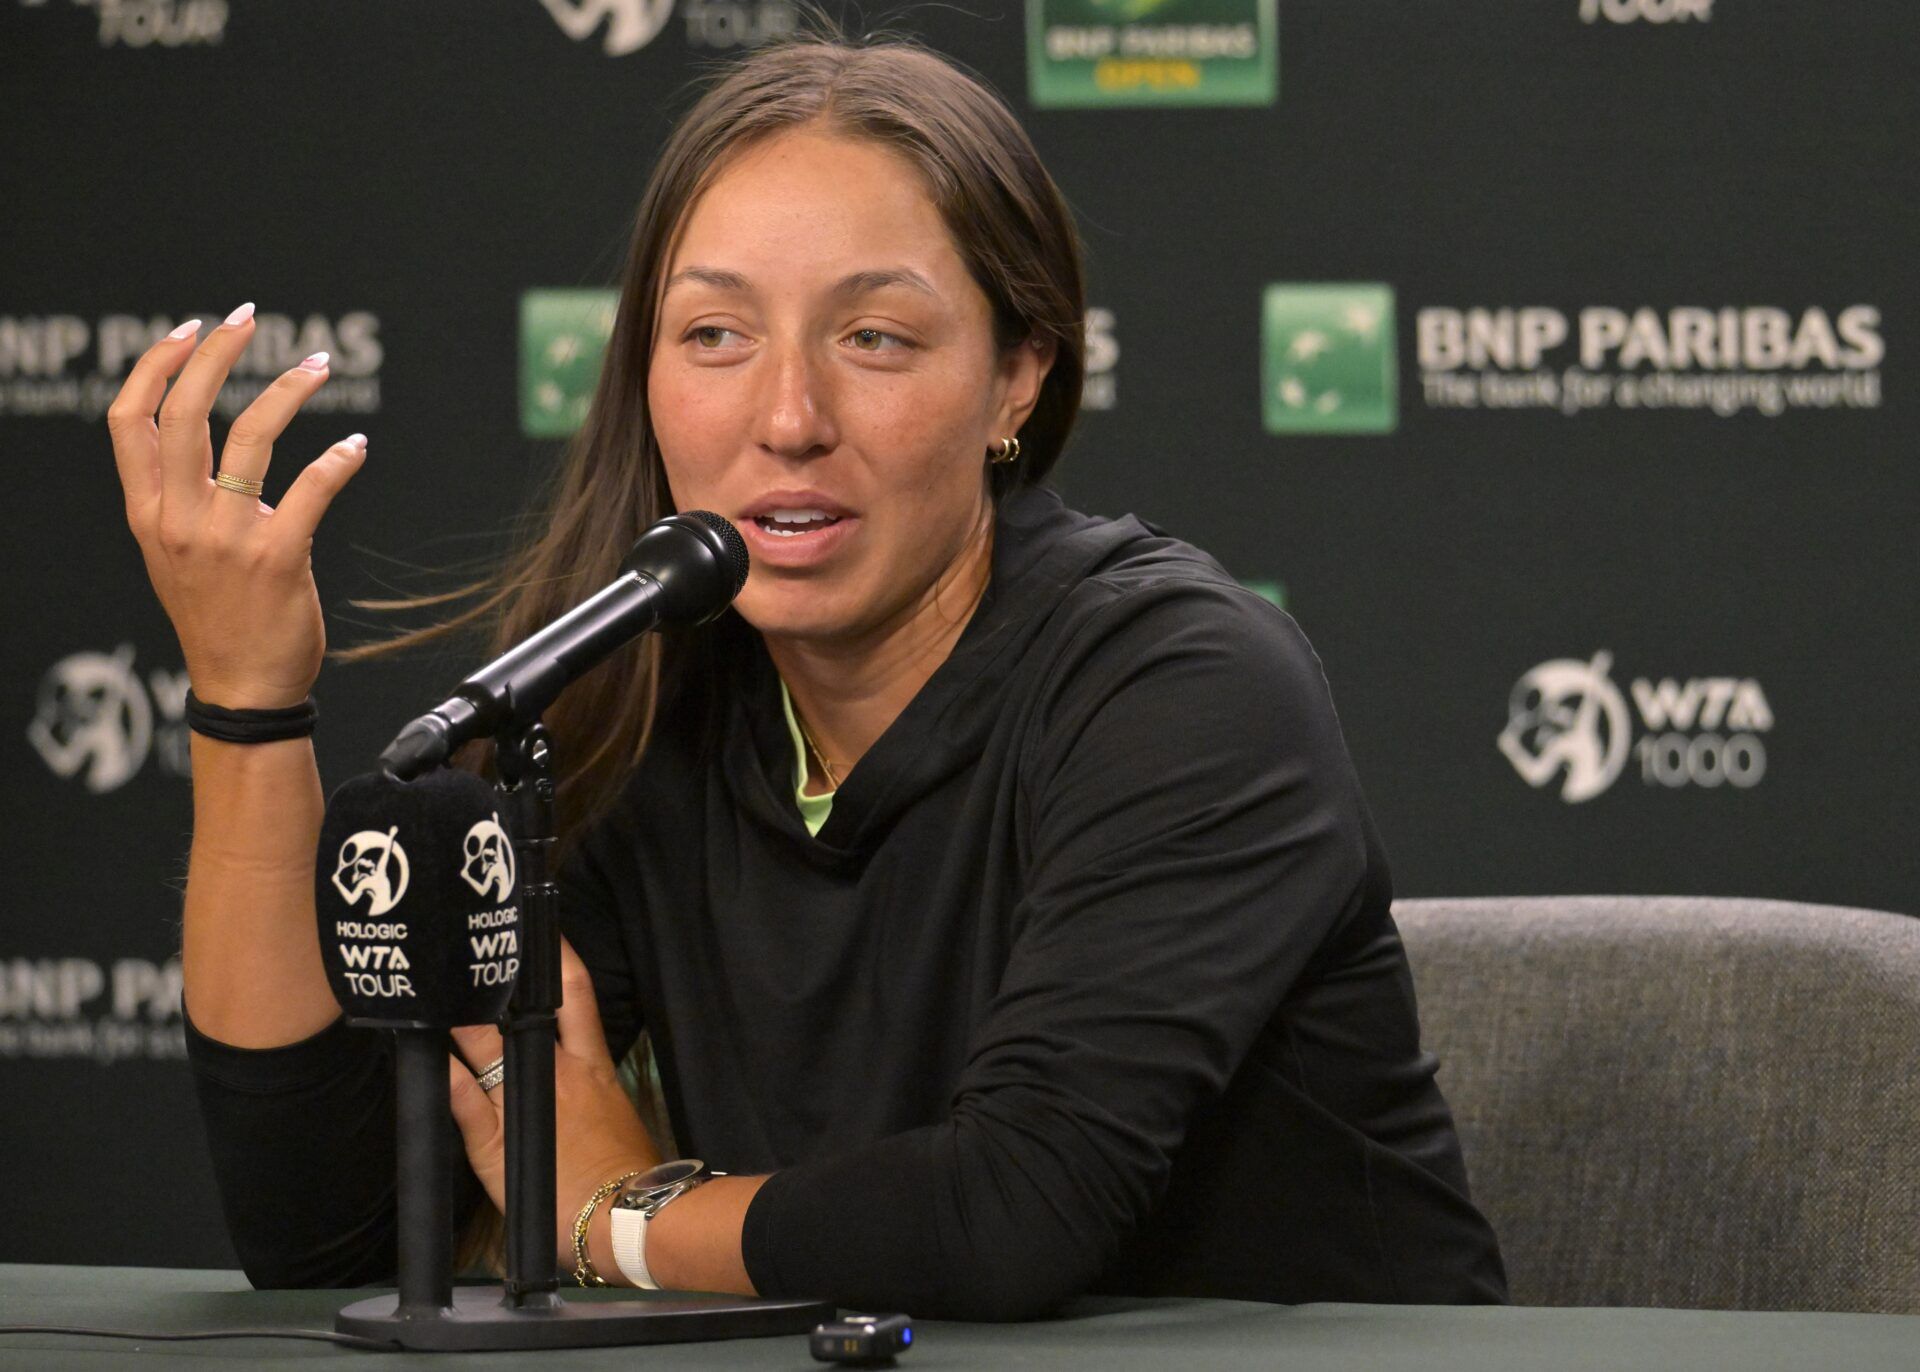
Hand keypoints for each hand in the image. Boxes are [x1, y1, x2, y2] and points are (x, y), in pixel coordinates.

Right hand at [106, 306, 369, 708]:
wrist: (243, 687)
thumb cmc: (217, 615)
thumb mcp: (173, 552)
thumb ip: (176, 496)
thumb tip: (200, 437)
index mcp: (147, 512)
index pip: (130, 419)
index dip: (156, 365)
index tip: (190, 330)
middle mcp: (178, 518)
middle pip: (186, 412)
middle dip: (218, 354)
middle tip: (249, 319)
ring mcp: (226, 538)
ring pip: (251, 437)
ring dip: (288, 389)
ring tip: (319, 365)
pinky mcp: (277, 557)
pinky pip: (311, 490)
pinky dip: (338, 460)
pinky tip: (356, 447)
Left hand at [448, 937, 661, 1271]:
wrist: (622, 1216)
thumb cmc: (626, 1172)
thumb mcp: (616, 1114)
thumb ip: (592, 1082)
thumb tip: (580, 1057)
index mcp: (590, 1065)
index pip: (575, 993)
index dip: (558, 955)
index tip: (539, 926)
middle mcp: (555, 1072)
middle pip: (523, 1006)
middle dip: (498, 973)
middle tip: (471, 941)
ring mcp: (522, 1102)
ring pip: (483, 1043)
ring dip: (457, 1016)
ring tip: (432, 988)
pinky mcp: (493, 1139)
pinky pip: (461, 1097)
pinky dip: (442, 1073)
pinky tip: (422, 1053)